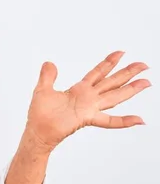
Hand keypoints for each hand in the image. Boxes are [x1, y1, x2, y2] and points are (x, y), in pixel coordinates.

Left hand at [24, 51, 150, 151]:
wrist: (37, 130)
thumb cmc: (40, 114)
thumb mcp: (42, 89)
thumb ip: (48, 76)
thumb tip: (49, 63)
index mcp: (79, 90)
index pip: (98, 73)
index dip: (109, 63)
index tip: (122, 53)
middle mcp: (88, 98)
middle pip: (112, 82)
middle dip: (128, 73)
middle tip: (144, 65)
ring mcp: (90, 108)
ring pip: (115, 96)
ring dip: (131, 90)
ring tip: (146, 83)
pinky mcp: (87, 118)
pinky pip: (109, 121)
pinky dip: (124, 121)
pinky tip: (139, 120)